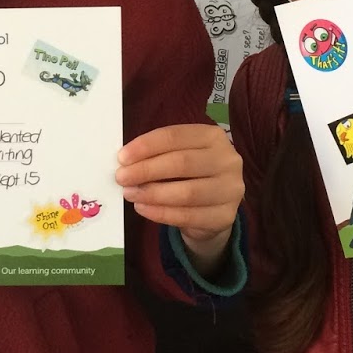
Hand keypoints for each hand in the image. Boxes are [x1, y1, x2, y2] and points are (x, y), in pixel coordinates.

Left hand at [116, 123, 242, 272]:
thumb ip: (158, 155)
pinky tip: (143, 209)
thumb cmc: (190, 177)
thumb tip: (126, 161)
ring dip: (152, 193)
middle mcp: (228, 160)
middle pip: (182, 163)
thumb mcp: (179, 157)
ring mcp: (230, 190)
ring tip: (130, 193)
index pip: (176, 136)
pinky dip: (161, 213)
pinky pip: (188, 216)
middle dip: (147, 170)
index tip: (122, 157)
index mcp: (213, 136)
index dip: (147, 145)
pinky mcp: (225, 216)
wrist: (213, 210)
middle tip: (121, 177)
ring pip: (187, 192)